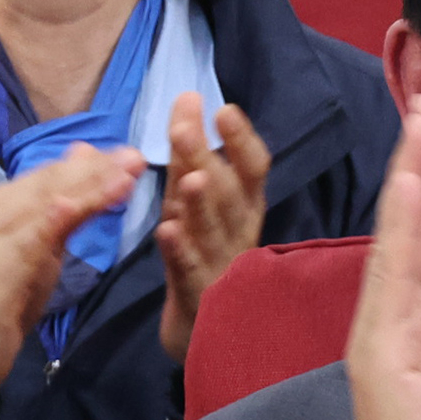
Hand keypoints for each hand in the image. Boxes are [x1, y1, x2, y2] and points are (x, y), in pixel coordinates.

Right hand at [0, 143, 145, 397]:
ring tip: (126, 174)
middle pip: (49, 181)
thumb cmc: (3, 303)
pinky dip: (59, 216)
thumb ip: (59, 215)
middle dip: (96, 168)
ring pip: (46, 201)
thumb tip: (82, 168)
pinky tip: (79, 204)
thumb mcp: (38, 252)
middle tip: (136, 156)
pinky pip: (35, 233)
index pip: (48, 174)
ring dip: (89, 186)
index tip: (125, 155)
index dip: (88, 164)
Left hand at [153, 94, 270, 364]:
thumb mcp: (197, 196)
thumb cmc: (203, 247)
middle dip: (205, 159)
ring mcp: (223, 263)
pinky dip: (180, 250)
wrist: (201, 324)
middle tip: (183, 129)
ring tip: (189, 177)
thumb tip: (188, 95)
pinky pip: (189, 270)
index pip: (253, 168)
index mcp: (245, 204)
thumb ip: (192, 151)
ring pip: (212, 230)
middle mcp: (241, 230)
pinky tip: (167, 231)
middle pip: (225, 193)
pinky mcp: (199, 293)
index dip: (241, 139)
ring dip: (200, 203)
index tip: (224, 109)